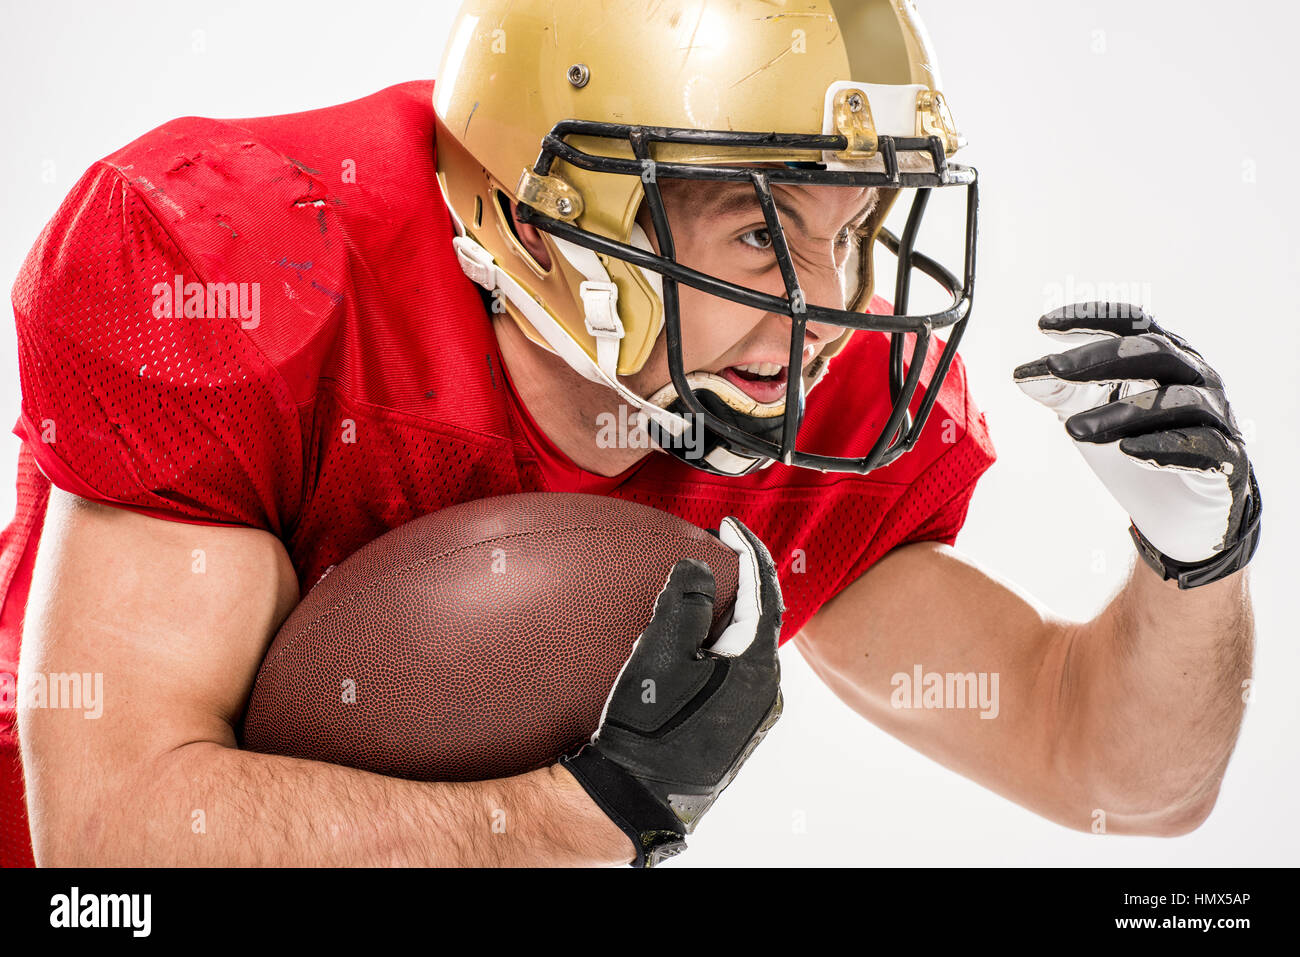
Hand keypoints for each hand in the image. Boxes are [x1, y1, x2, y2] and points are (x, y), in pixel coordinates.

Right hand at [558, 516, 783, 865]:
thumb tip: (701, 566)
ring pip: (750, 645)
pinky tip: (700, 637)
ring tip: (707, 587)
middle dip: (743, 579)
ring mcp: (754, 713)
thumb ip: (685, 600)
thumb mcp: (662, 650)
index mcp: (759, 666)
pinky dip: (725, 641)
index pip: (764, 592)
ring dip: (732, 612)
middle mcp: (768, 690)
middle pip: (761, 617)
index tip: (729, 524)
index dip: (748, 550)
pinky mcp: (736, 728)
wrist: (638, 797)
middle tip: (718, 548)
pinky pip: (739, 668)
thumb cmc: (649, 726)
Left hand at [1014, 302, 1260, 587]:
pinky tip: (1127, 451)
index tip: (1043, 325)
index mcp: (1166, 358)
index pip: (1134, 324)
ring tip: (1071, 430)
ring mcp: (1217, 418)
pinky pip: (1203, 448)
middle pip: (1155, 352)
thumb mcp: (1089, 415)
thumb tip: (1021, 376)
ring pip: (1175, 402)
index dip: (1094, 317)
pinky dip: (1164, 447)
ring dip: (1120, 412)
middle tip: (1052, 368)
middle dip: (1100, 358)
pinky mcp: (1228, 462)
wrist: (1177, 515)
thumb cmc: (1133, 448)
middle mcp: (1197, 378)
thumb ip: (1059, 393)